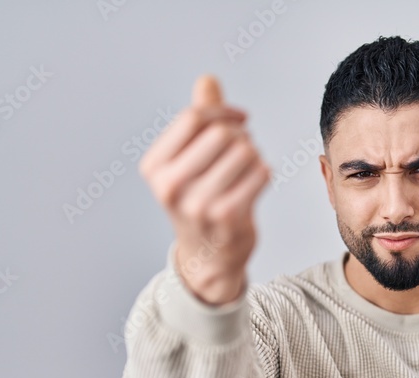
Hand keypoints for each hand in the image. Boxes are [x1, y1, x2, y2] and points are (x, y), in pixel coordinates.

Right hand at [138, 74, 270, 304]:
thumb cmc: (199, 200)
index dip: (223, 111)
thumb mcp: (188, 161)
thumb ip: (198, 120)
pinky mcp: (228, 217)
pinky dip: (264, 171)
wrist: (209, 257)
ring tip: (249, 166)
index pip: (193, 118)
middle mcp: (170, 186)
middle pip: (220, 133)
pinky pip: (260, 173)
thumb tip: (208, 80)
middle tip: (244, 149)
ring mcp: (198, 204)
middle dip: (240, 135)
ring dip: (254, 153)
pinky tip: (257, 180)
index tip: (240, 119)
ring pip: (244, 151)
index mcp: (154, 167)